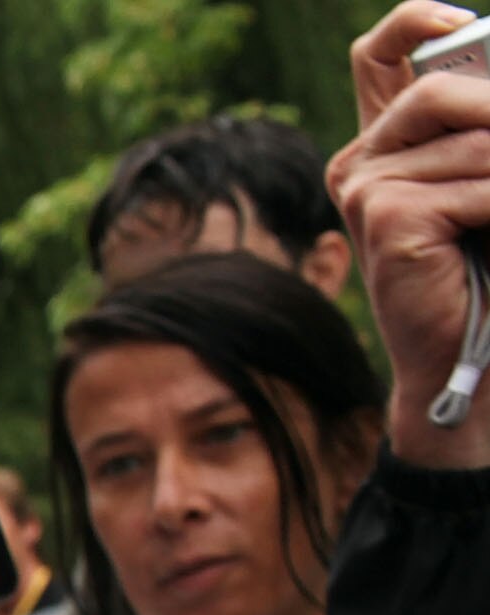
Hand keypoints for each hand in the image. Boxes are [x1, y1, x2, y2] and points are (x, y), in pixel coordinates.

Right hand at [332, 3, 489, 467]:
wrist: (477, 358)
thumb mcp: (489, 178)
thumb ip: (481, 128)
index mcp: (384, 143)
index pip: (380, 52)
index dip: (417, 21)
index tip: (464, 23)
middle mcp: (361, 161)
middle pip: (435, 88)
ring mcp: (363, 189)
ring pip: (469, 140)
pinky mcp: (382, 218)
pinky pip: (470, 184)